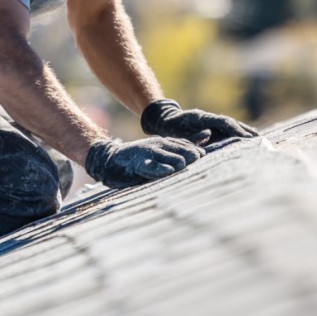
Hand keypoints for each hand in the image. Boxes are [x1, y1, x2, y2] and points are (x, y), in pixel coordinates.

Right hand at [85, 137, 203, 188]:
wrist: (110, 159)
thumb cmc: (139, 159)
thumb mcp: (159, 153)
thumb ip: (178, 151)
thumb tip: (201, 149)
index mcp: (164, 144)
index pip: (183, 145)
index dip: (194, 149)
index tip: (205, 155)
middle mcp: (157, 146)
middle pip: (176, 148)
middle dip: (188, 153)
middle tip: (200, 158)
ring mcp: (146, 154)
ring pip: (163, 155)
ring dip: (174, 159)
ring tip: (184, 164)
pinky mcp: (136, 163)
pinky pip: (148, 166)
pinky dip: (157, 168)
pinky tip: (166, 171)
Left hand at [141, 99, 257, 144]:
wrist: (165, 120)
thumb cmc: (170, 129)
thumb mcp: (178, 132)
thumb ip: (192, 135)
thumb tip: (207, 135)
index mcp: (202, 117)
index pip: (223, 122)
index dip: (235, 129)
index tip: (245, 137)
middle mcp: (209, 118)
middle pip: (231, 122)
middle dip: (244, 130)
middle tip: (258, 139)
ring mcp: (211, 121)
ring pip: (231, 125)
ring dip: (244, 131)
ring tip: (258, 139)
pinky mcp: (211, 126)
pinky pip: (227, 129)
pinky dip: (237, 133)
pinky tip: (247, 139)